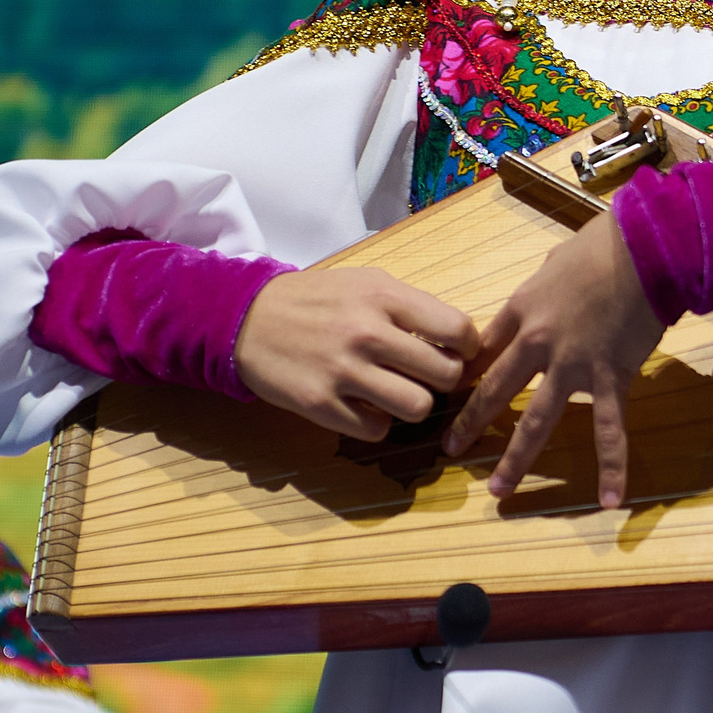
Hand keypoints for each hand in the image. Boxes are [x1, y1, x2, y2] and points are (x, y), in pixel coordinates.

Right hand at [234, 268, 478, 439]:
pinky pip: (378, 429)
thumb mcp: (365, 283)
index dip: (466, 347)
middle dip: (442, 378)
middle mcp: (368, 333)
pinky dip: (377, 421)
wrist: (246, 319)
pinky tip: (362, 403)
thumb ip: (411, 307)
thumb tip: (458, 340)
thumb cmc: (316, 301)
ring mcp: (344, 371)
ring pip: (418, 407)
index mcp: (384, 297)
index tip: (454, 351)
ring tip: (395, 391)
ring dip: (412, 403)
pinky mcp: (321, 404)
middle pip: (446, 374)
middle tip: (424, 374)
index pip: (458, 330)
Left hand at [444, 213, 661, 508]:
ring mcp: (572, 367)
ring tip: (499, 491)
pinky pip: (609, 430)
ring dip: (516, 459)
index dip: (464, 374)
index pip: (483, 350)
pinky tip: (609, 499)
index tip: (449, 393)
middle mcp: (537, 344)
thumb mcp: (556, 263)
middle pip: (494, 390)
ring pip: (536, 421)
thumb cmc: (602, 246)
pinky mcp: (610, 379)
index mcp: (521, 311)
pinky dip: (611, 467)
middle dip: (469, 423)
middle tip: (450, 448)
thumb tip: (546, 283)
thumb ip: (544, 283)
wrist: (645, 249)